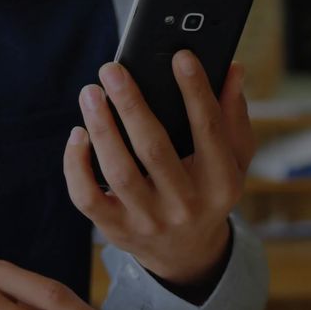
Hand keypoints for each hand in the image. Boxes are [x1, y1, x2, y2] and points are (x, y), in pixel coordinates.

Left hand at [64, 51, 254, 284]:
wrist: (187, 253)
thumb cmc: (209, 191)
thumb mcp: (234, 160)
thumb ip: (233, 116)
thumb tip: (232, 70)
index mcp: (221, 183)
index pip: (209, 130)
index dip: (196, 91)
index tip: (181, 56)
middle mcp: (187, 205)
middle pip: (155, 149)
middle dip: (131, 104)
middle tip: (112, 69)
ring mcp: (149, 221)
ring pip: (118, 170)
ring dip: (101, 127)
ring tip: (91, 93)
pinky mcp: (116, 230)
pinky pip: (86, 196)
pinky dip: (76, 164)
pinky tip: (78, 134)